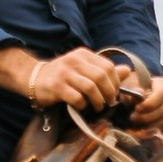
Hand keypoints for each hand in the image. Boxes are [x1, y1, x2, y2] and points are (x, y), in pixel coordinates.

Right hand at [22, 45, 138, 112]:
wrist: (34, 77)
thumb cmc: (63, 75)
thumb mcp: (84, 69)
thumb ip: (104, 70)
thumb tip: (127, 70)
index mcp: (83, 54)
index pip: (108, 66)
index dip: (115, 82)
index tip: (115, 93)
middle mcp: (74, 60)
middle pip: (101, 77)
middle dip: (109, 93)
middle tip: (109, 102)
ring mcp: (65, 73)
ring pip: (91, 87)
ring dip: (98, 101)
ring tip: (98, 107)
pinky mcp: (56, 86)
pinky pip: (77, 97)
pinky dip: (83, 105)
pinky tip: (81, 106)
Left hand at [122, 70, 162, 143]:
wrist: (138, 97)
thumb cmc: (134, 89)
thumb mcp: (130, 85)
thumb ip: (133, 88)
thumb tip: (140, 93)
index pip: (162, 95)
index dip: (149, 104)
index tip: (136, 109)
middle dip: (147, 117)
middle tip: (133, 119)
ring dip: (151, 127)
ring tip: (137, 128)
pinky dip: (159, 136)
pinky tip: (148, 136)